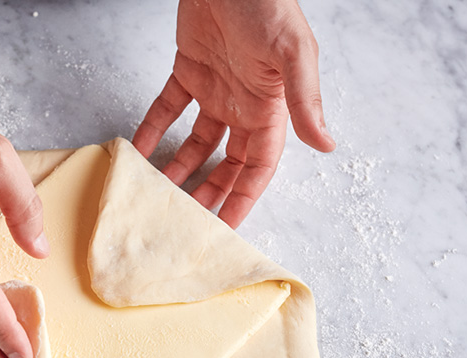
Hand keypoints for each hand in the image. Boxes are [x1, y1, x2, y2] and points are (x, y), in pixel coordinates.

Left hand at [133, 0, 335, 226]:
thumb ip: (304, 99)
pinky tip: (140, 152)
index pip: (258, 166)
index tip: (227, 226)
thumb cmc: (266, 2)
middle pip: (227, 162)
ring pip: (197, 143)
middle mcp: (243, 104)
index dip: (243, 197)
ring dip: (179, 168)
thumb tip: (326, 145)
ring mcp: (215, 89)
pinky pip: (167, 109)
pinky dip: (153, 130)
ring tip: (159, 195)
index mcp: (270, 107)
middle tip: (188, 220)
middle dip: (211, 192)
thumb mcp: (292, 52)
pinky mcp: (188, 71)